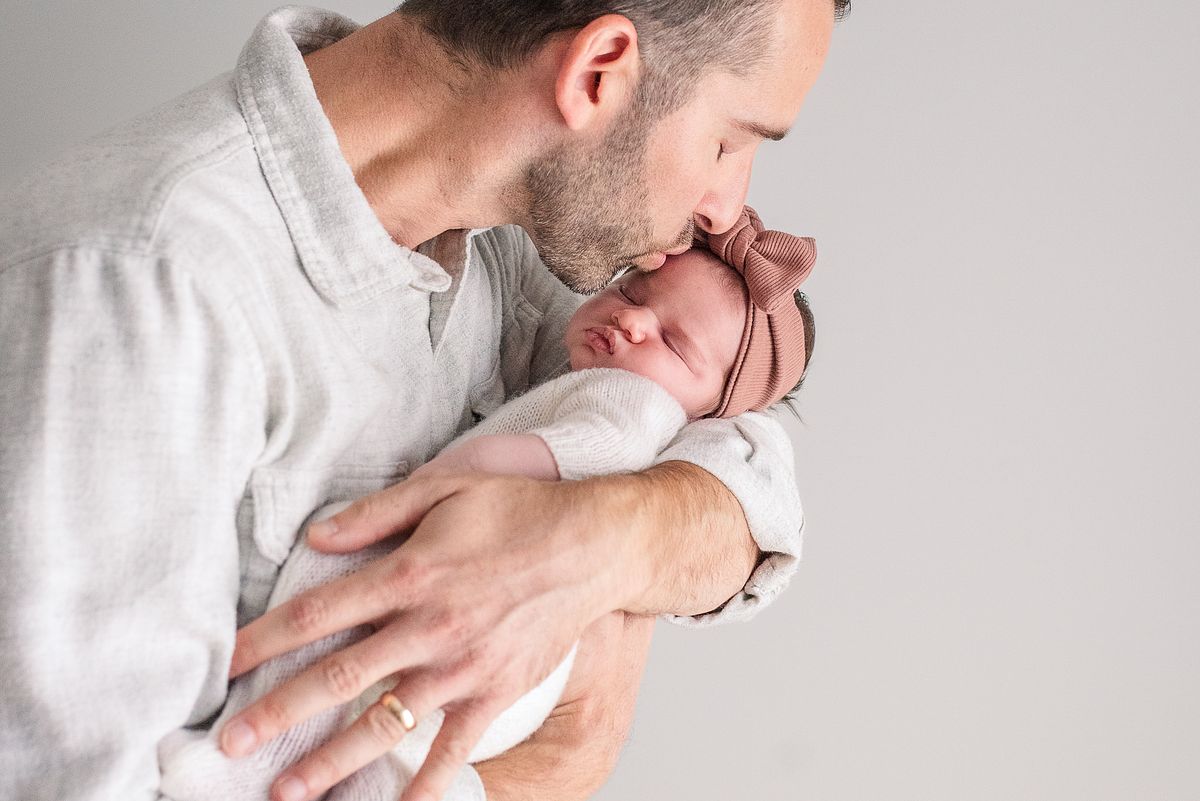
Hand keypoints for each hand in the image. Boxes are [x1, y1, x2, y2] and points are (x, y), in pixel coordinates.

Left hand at [221, 471, 639, 800]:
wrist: (595, 544)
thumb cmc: (521, 511)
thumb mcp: (445, 489)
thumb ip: (376, 513)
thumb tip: (315, 536)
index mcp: (409, 572)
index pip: (319, 612)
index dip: (265, 641)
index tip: (226, 665)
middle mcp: (428, 627)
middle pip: (337, 677)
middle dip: (277, 713)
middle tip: (230, 744)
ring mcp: (462, 668)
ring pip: (383, 723)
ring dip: (331, 761)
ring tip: (286, 790)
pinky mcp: (495, 693)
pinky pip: (453, 750)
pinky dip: (424, 786)